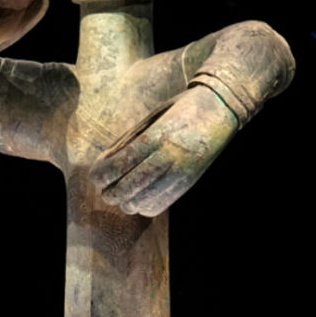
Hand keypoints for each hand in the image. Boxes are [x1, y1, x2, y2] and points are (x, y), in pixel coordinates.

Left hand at [92, 85, 238, 216]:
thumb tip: (105, 162)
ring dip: (126, 201)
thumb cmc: (181, 109)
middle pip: (128, 189)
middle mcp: (169, 158)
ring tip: (122, 192)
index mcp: (158, 137)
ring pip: (141, 203)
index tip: (95, 176)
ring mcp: (180, 174)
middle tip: (105, 188)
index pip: (121, 164)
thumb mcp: (152, 117)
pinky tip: (139, 196)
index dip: (102, 174)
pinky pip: (157, 207)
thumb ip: (129, 140)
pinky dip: (142, 206)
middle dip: (110, 193)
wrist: (220, 111)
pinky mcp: (187, 185)